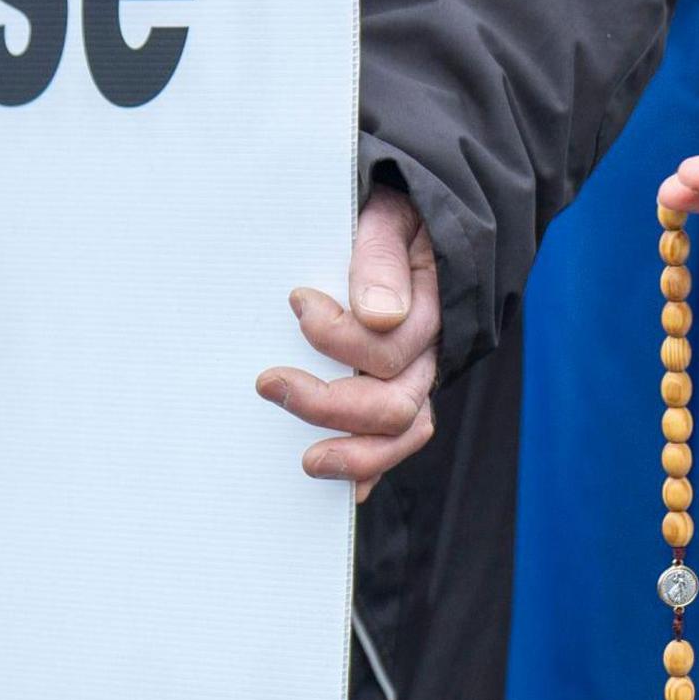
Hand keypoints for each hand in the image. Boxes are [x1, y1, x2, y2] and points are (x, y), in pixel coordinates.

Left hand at [262, 188, 438, 499]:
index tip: (297, 302)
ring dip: (355, 454)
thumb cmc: (387, 212)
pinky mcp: (394, 392)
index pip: (391, 344)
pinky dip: (369, 469)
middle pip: (394, 403)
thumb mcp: (386, 213)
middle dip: (330, 404)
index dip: (340, 335)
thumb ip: (382, 257)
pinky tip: (338, 487)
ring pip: (401, 433)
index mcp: (429, 303)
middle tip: (269, 383)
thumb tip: (379, 315)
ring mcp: (414, 376)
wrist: (402, 216)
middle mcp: (428, 350)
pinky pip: (394, 443)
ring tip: (308, 461)